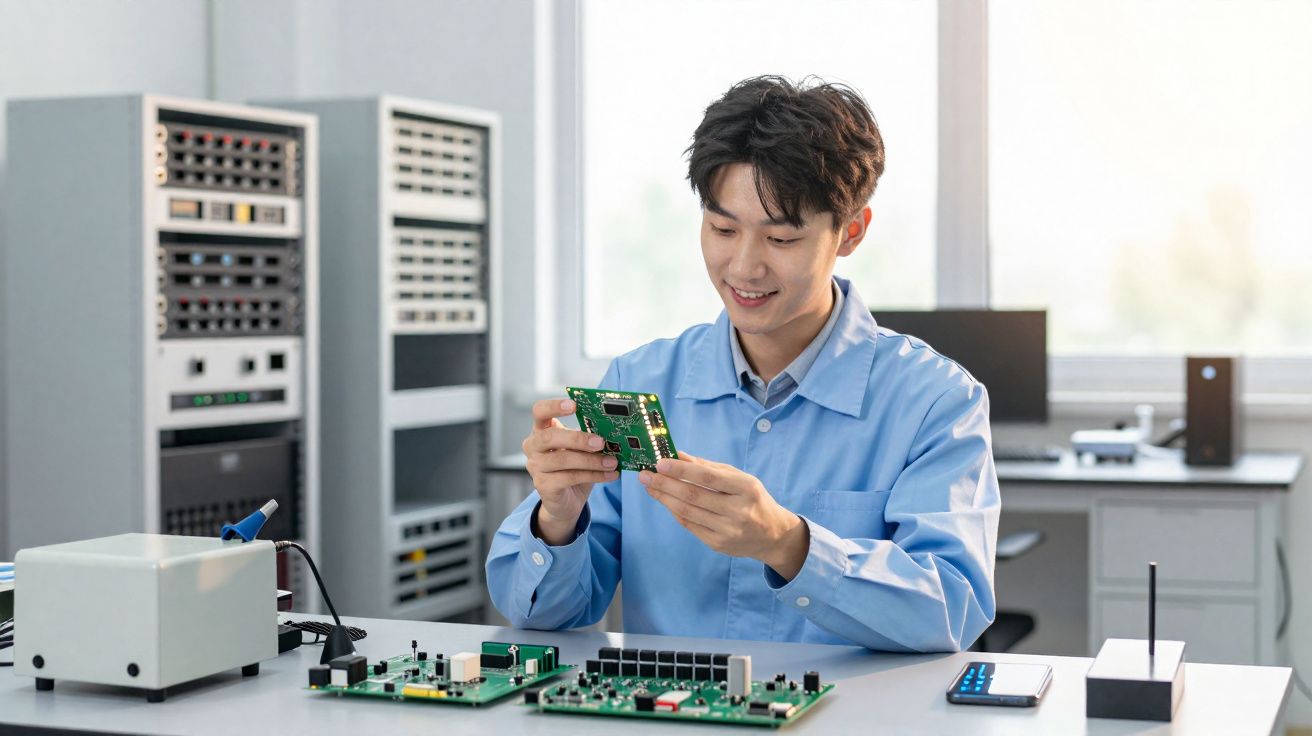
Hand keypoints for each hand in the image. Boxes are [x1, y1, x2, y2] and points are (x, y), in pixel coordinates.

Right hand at [523, 398, 618, 544]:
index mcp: (541, 430)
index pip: (539, 411)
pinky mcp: (544, 486)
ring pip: (563, 459)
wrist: (565, 500)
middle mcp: (533, 446)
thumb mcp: (580, 449)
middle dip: (577, 438)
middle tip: (600, 442)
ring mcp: (536, 467)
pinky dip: (594, 475)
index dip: (554, 406)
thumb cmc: (573, 468)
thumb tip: (612, 430)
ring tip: (612, 462)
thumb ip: (589, 438)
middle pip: (549, 437)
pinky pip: (570, 477)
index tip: (574, 405)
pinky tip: (610, 475)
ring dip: (591, 460)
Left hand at [639, 453, 809, 580]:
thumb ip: (708, 467)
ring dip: (664, 498)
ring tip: (650, 486)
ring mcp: (727, 530)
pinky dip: (674, 511)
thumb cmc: (753, 500)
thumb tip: (678, 455)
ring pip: (687, 512)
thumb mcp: (739, 478)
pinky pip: (690, 525)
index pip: (709, 477)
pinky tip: (664, 500)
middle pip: (693, 496)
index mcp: (746, 488)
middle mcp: (738, 511)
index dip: (682, 470)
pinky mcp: (718, 544)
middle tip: (646, 474)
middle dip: (665, 484)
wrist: (773, 535)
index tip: (660, 462)